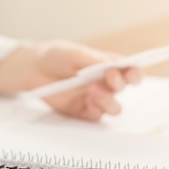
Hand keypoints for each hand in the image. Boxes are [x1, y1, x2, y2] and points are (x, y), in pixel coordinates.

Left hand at [0, 40, 140, 120]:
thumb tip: (113, 66)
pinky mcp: (82, 110)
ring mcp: (95, 98)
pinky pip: (96, 116)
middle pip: (124, 89)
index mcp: (109, 65)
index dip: (135, 73)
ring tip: (94, 91)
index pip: (130, 71)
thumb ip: (94, 60)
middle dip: (120, 83)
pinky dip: (95, 110)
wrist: (33, 69)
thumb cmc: (56, 56)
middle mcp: (105, 83)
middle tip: (109, 76)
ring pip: (114, 107)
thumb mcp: (75, 53)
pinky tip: (87, 101)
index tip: (131, 73)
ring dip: (109, 100)